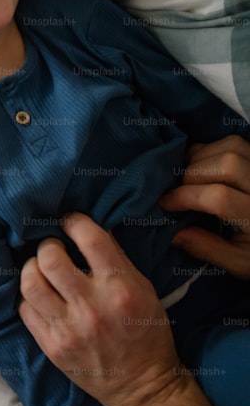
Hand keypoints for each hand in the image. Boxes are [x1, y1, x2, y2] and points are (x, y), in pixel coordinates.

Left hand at [18, 213, 217, 405]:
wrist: (142, 386)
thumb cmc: (146, 333)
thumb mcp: (145, 291)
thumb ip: (117, 260)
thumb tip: (88, 230)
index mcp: (121, 289)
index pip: (90, 240)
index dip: (74, 222)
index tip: (69, 221)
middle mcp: (92, 307)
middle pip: (50, 259)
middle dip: (48, 246)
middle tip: (54, 248)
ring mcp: (68, 328)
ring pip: (30, 283)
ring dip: (32, 268)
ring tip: (40, 269)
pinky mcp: (52, 346)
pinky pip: (25, 309)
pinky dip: (29, 297)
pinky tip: (40, 295)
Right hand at [161, 134, 249, 278]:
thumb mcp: (240, 262)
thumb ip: (208, 249)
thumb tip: (173, 234)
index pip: (219, 197)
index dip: (185, 197)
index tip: (166, 205)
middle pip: (226, 165)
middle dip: (192, 175)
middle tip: (179, 191)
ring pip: (231, 147)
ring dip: (201, 158)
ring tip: (189, 177)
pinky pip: (234, 142)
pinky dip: (212, 149)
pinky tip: (203, 166)